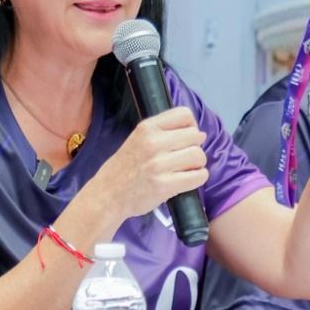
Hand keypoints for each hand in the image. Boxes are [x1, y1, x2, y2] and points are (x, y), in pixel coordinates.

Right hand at [97, 106, 208, 221]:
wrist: (108, 194)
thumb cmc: (124, 167)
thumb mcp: (138, 139)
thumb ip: (164, 133)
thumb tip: (201, 134)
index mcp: (147, 128)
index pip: (184, 115)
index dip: (191, 126)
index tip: (185, 138)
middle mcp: (153, 143)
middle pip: (195, 136)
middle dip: (195, 147)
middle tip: (184, 158)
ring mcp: (159, 165)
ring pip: (199, 156)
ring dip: (197, 164)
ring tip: (185, 170)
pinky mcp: (165, 185)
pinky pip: (198, 176)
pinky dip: (198, 178)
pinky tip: (186, 180)